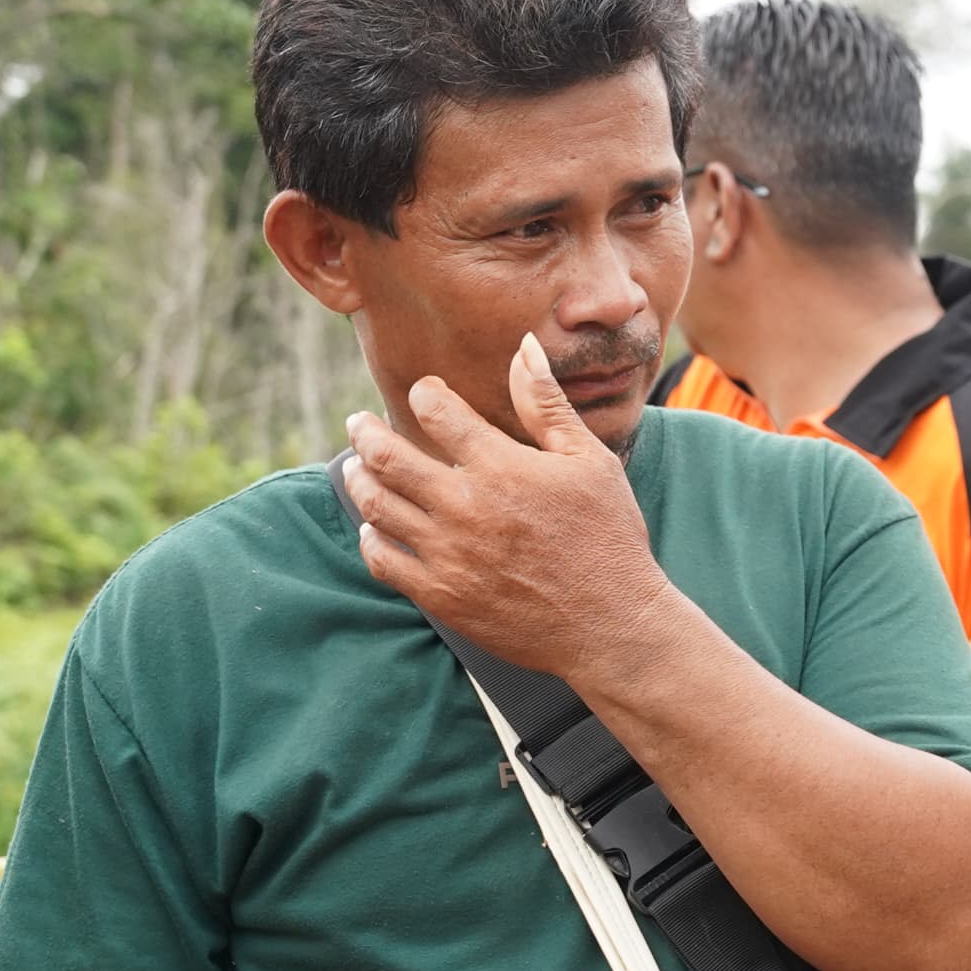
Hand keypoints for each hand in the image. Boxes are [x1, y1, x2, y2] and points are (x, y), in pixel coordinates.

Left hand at [343, 343, 670, 684]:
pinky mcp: (442, 595)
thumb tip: (523, 346)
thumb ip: (547, 405)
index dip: (425, 395)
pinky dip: (371, 537)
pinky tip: (375, 527)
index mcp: (502, 467)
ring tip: (357, 468)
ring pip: (377, 506)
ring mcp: (449, 554)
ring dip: (360, 479)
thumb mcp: (589, 461)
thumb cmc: (608, 537)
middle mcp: (466, 508)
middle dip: (365, 433)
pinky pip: (383, 560)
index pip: (436, 411)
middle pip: (387, 457)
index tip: (426, 394)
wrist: (612, 624)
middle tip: (357, 424)